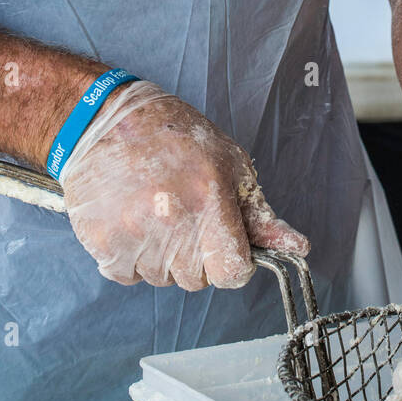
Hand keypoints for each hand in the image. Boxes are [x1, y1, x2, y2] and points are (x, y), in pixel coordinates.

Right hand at [60, 80, 308, 289]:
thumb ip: (260, 215)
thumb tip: (299, 248)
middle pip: (199, 280)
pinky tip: (132, 219)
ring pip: (164, 279)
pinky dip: (133, 257)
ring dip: (165, 256)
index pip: (233, 273)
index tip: (226, 242)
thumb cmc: (171, 135)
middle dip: (200, 256)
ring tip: (155, 210)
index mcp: (209, 198)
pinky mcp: (103, 245)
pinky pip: (130, 276)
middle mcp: (171, 221)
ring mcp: (133, 236)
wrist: (102, 120)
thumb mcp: (229, 163)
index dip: (235, 261)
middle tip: (185, 214)